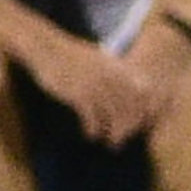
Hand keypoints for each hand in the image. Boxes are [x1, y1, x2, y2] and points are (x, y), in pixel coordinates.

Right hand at [39, 33, 170, 146]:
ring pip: (113, 115)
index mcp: (117, 67)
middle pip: (130, 107)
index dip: (143, 111)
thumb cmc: (71, 56)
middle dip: (129, 128)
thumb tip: (126, 84)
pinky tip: (90, 134)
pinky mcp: (78, 92)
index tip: (138, 126)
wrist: (46, 47)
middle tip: (121, 140)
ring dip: (112, 133)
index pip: (142, 92)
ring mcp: (94, 84)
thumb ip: (113, 72)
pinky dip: (93, 129)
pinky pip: (91, 116)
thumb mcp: (98, 60)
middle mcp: (110, 76)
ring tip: (110, 142)